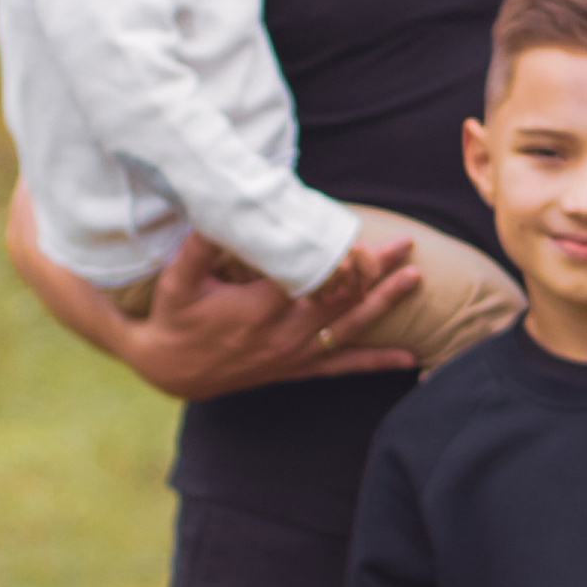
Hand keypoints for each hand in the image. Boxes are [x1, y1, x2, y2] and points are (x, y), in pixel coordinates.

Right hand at [131, 230, 419, 398]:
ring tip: (415, 279)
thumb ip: (196, 250)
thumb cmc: (174, 319)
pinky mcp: (296, 368)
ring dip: (385, 303)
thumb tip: (214, 215)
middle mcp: (284, 333)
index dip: (338, 257)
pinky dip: (376, 361)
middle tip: (404, 244)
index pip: (309, 277)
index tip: (361, 233)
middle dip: (375, 270)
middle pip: (340, 297)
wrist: (171, 370)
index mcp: (259, 308)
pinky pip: (342, 365)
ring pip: (350, 326)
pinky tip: (409, 358)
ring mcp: (294, 353)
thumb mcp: (176, 282)